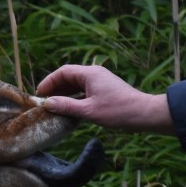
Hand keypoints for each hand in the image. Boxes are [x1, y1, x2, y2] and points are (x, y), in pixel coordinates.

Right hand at [36, 65, 173, 133]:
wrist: (146, 114)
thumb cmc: (118, 111)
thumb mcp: (89, 111)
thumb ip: (66, 106)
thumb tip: (47, 103)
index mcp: (90, 74)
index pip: (63, 72)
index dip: (49, 82)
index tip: (39, 94)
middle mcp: (95, 74)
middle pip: (68, 76)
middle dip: (55, 88)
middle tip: (45, 101)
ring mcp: (100, 81)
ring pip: (76, 84)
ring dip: (64, 93)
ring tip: (54, 105)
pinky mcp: (105, 90)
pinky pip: (84, 90)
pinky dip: (74, 97)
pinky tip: (70, 108)